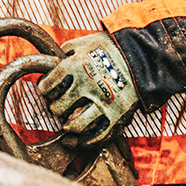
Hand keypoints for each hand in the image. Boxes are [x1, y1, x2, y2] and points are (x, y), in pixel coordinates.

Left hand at [37, 32, 138, 148]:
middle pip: (58, 108)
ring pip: (75, 125)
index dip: (44, 90)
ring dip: (68, 125)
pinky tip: (79, 141)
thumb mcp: (82, 42)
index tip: (48, 91)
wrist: (141, 54)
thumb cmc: (108, 47)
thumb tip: (51, 65)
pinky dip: (86, 142)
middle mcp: (86, 85)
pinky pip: (98, 137)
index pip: (47, 86)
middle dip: (55, 108)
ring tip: (68, 122)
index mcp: (74, 65)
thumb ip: (64, 53)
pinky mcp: (118, 115)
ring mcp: (103, 102)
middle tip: (59, 106)